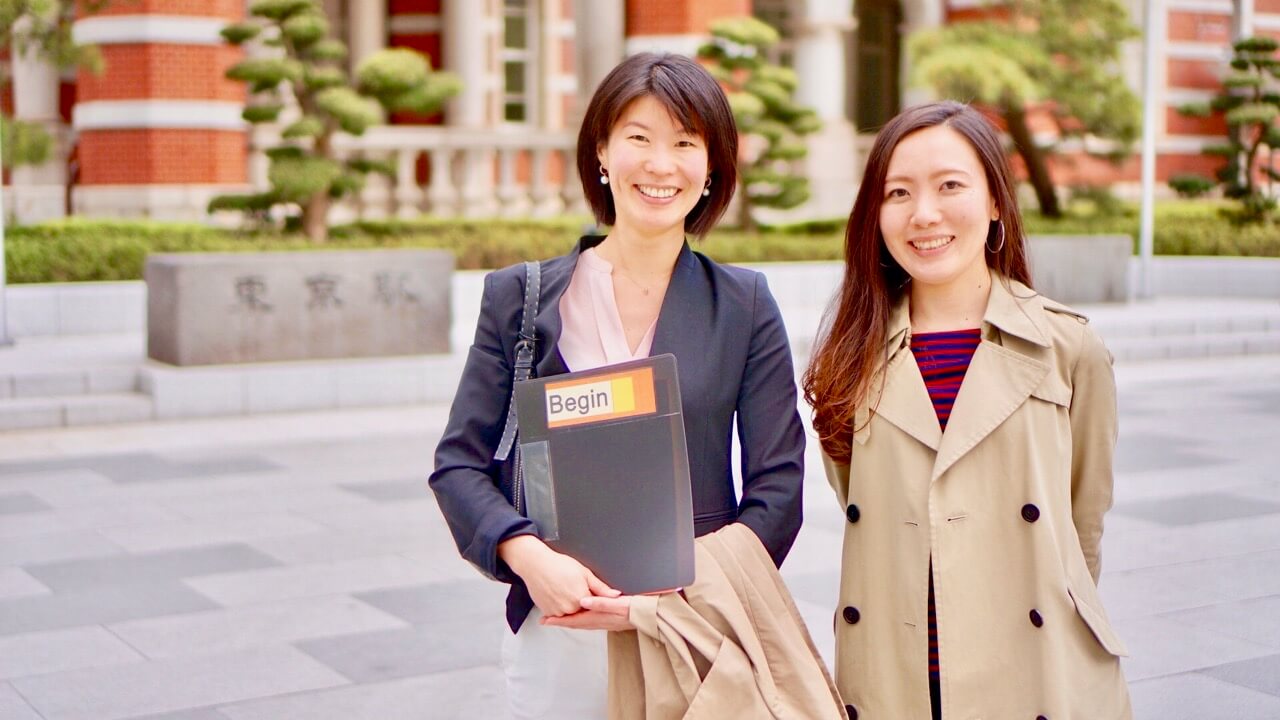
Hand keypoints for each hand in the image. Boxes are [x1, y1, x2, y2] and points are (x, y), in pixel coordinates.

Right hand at [498, 535, 619, 616]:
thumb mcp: (584, 573)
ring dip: (571, 606)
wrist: (536, 564)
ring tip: (564, 589)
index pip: (595, 606)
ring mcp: (558, 612)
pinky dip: (560, 607)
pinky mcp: (547, 612)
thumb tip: (615, 595)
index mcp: (582, 599)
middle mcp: (570, 609)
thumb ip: (601, 588)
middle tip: (573, 588)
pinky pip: (558, 614)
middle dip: (582, 603)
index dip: (596, 601)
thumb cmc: (559, 565)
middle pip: (582, 611)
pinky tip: (557, 594)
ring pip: (570, 613)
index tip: (593, 595)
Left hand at [541, 595, 633, 630]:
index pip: (573, 620)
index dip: (558, 620)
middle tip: (546, 620)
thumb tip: (582, 601)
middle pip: (575, 623)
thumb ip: (600, 602)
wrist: (649, 616)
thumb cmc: (635, 608)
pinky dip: (580, 619)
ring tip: (559, 618)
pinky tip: (582, 615)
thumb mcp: (618, 603)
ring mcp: (604, 623)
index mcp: (598, 617)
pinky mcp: (610, 620)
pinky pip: (589, 621)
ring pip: (581, 623)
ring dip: (569, 621)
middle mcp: (599, 622)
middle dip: (560, 622)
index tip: (545, 620)